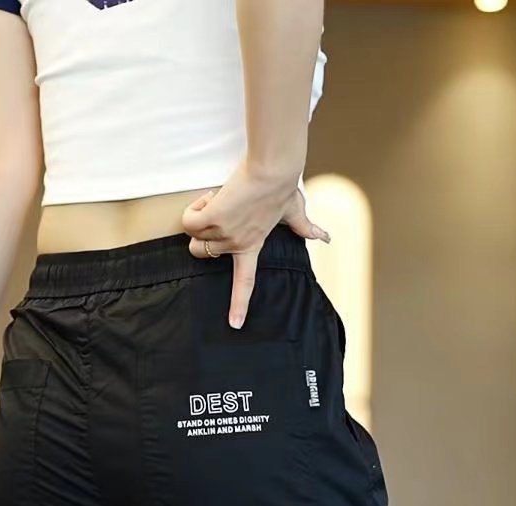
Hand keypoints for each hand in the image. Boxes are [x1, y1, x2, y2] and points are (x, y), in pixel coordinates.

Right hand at [182, 164, 329, 329]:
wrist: (273, 171)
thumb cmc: (282, 186)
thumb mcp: (294, 210)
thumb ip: (303, 225)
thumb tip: (325, 236)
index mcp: (253, 246)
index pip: (245, 284)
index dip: (239, 305)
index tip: (235, 324)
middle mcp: (237, 244)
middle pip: (201, 252)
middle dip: (201, 233)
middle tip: (217, 212)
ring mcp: (225, 233)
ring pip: (194, 235)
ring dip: (199, 215)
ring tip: (217, 199)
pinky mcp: (214, 216)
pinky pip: (189, 221)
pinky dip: (195, 208)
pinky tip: (211, 197)